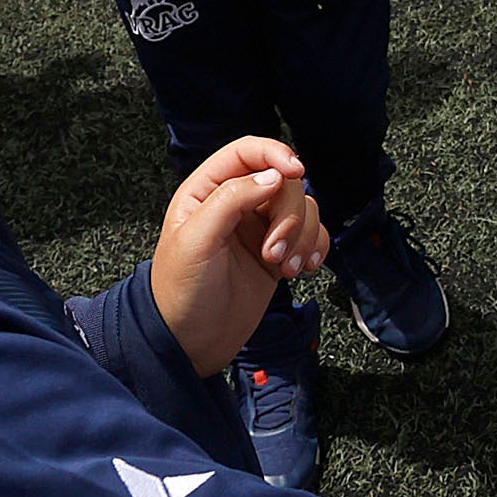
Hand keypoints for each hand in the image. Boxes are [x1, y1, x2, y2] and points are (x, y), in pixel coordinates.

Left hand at [149, 136, 328, 375]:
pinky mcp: (279, 254)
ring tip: (285, 268)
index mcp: (207, 191)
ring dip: (303, 236)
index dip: (275, 154)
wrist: (191, 344)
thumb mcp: (196, 241)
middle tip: (274, 252)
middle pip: (283, 182)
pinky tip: (304, 269)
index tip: (295, 171)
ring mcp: (260, 229)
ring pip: (303, 207)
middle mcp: (236, 204)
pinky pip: (313, 234)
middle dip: (288, 216)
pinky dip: (316, 247)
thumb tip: (273, 176)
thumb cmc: (180, 292)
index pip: (247, 152)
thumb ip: (231, 200)